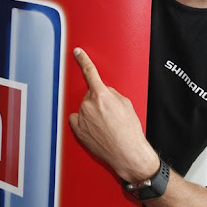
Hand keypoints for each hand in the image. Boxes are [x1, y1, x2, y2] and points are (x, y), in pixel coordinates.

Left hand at [69, 47, 158, 182]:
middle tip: (110, 113)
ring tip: (105, 125)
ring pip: (84, 107)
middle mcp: (88, 105)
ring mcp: (81, 118)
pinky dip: (83, 121)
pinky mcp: (78, 130)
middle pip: (90, 94)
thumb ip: (111, 93)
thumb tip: (103, 92)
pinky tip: (94, 128)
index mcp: (101, 95)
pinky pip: (76, 118)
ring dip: (92, 112)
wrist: (128, 154)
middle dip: (98, 99)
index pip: (90, 72)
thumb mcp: (125, 103)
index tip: (77, 52)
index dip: (83, 60)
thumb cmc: (129, 130)